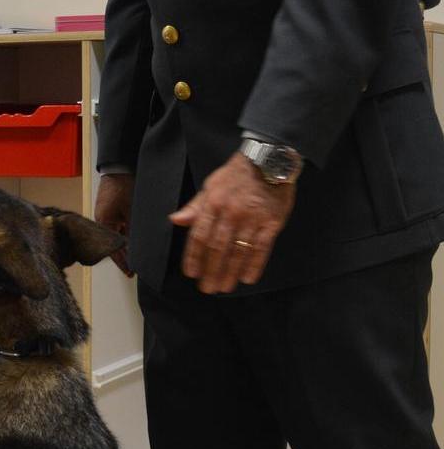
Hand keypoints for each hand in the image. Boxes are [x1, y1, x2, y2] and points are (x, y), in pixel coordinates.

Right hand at [94, 173, 134, 276]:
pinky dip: (124, 231)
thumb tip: (141, 247)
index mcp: (102, 223)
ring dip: (125, 242)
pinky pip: (117, 225)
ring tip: (137, 251)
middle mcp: (101, 221)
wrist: (119, 165)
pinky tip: (134, 234)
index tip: (130, 272)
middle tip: (135, 265)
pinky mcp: (108, 208)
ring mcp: (104, 214)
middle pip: (113, 243)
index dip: (123, 262)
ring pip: (116, 235)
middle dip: (125, 254)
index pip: (112, 249)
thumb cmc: (123, 185)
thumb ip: (135, 230)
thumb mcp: (132, 211)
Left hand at [170, 153, 296, 293]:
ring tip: (224, 287)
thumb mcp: (210, 185)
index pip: (199, 236)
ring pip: (238, 251)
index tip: (191, 274)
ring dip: (230, 272)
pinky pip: (262, 248)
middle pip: (218, 248)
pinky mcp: (272, 222)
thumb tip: (175, 220)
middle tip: (207, 288)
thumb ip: (195, 207)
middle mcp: (231, 213)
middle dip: (211, 270)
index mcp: (213, 204)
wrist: (269, 159)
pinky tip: (247, 278)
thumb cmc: (236, 174)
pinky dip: (255, 264)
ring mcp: (252, 219)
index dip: (194, 257)